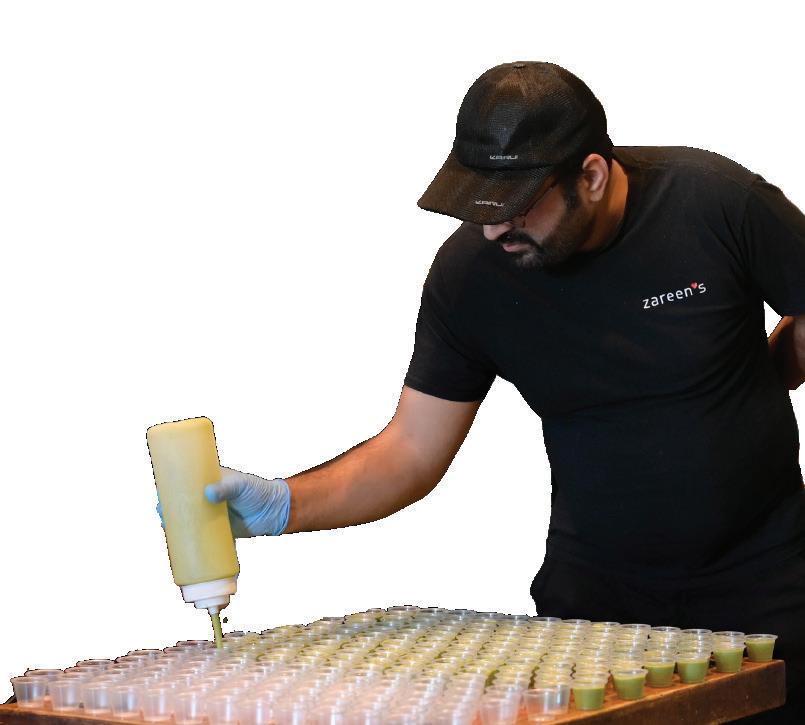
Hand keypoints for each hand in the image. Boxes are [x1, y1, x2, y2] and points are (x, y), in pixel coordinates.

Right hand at [154, 467, 290, 537]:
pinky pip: (199, 535)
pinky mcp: (217, 530)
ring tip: (166, 528)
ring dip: (175, 524)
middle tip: (160, 513)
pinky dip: (188, 540)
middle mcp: (207, 498)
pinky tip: (177, 545)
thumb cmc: (258, 491)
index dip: (171, 486)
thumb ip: (227, 488)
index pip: (186, 481)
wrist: (274, 512)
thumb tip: (209, 494)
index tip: (159, 492)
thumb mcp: (241, 485)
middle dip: (169, 508)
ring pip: (188, 519)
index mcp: (210, 481)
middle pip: (183, 502)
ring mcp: (211, 515)